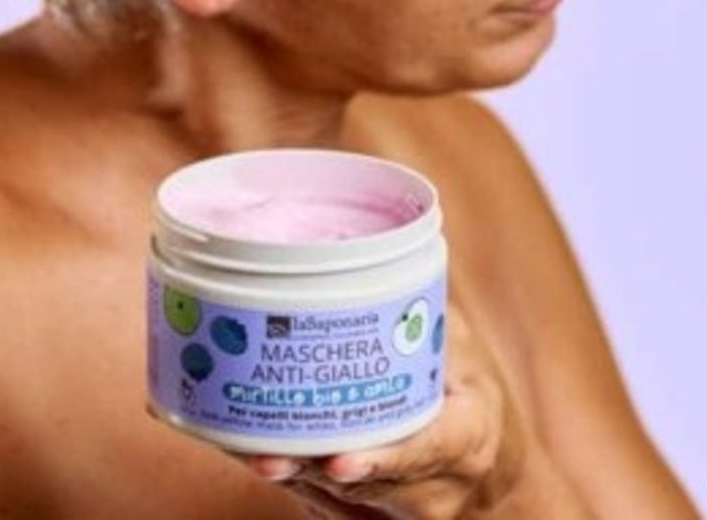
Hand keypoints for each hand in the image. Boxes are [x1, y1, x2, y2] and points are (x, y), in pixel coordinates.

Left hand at [242, 301, 527, 518]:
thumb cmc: (475, 396)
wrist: (495, 477)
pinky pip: (324, 506)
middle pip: (366, 484)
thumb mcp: (466, 349)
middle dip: (312, 469)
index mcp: (467, 440)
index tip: (340, 460)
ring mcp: (400, 512)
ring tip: (243, 449)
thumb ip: (427, 310)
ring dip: (291, 475)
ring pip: (338, 500)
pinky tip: (246, 452)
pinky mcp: (370, 519)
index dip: (381, 459)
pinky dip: (289, 479)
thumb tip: (383, 247)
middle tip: (264, 454)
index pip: (425, 452)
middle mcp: (435, 487)